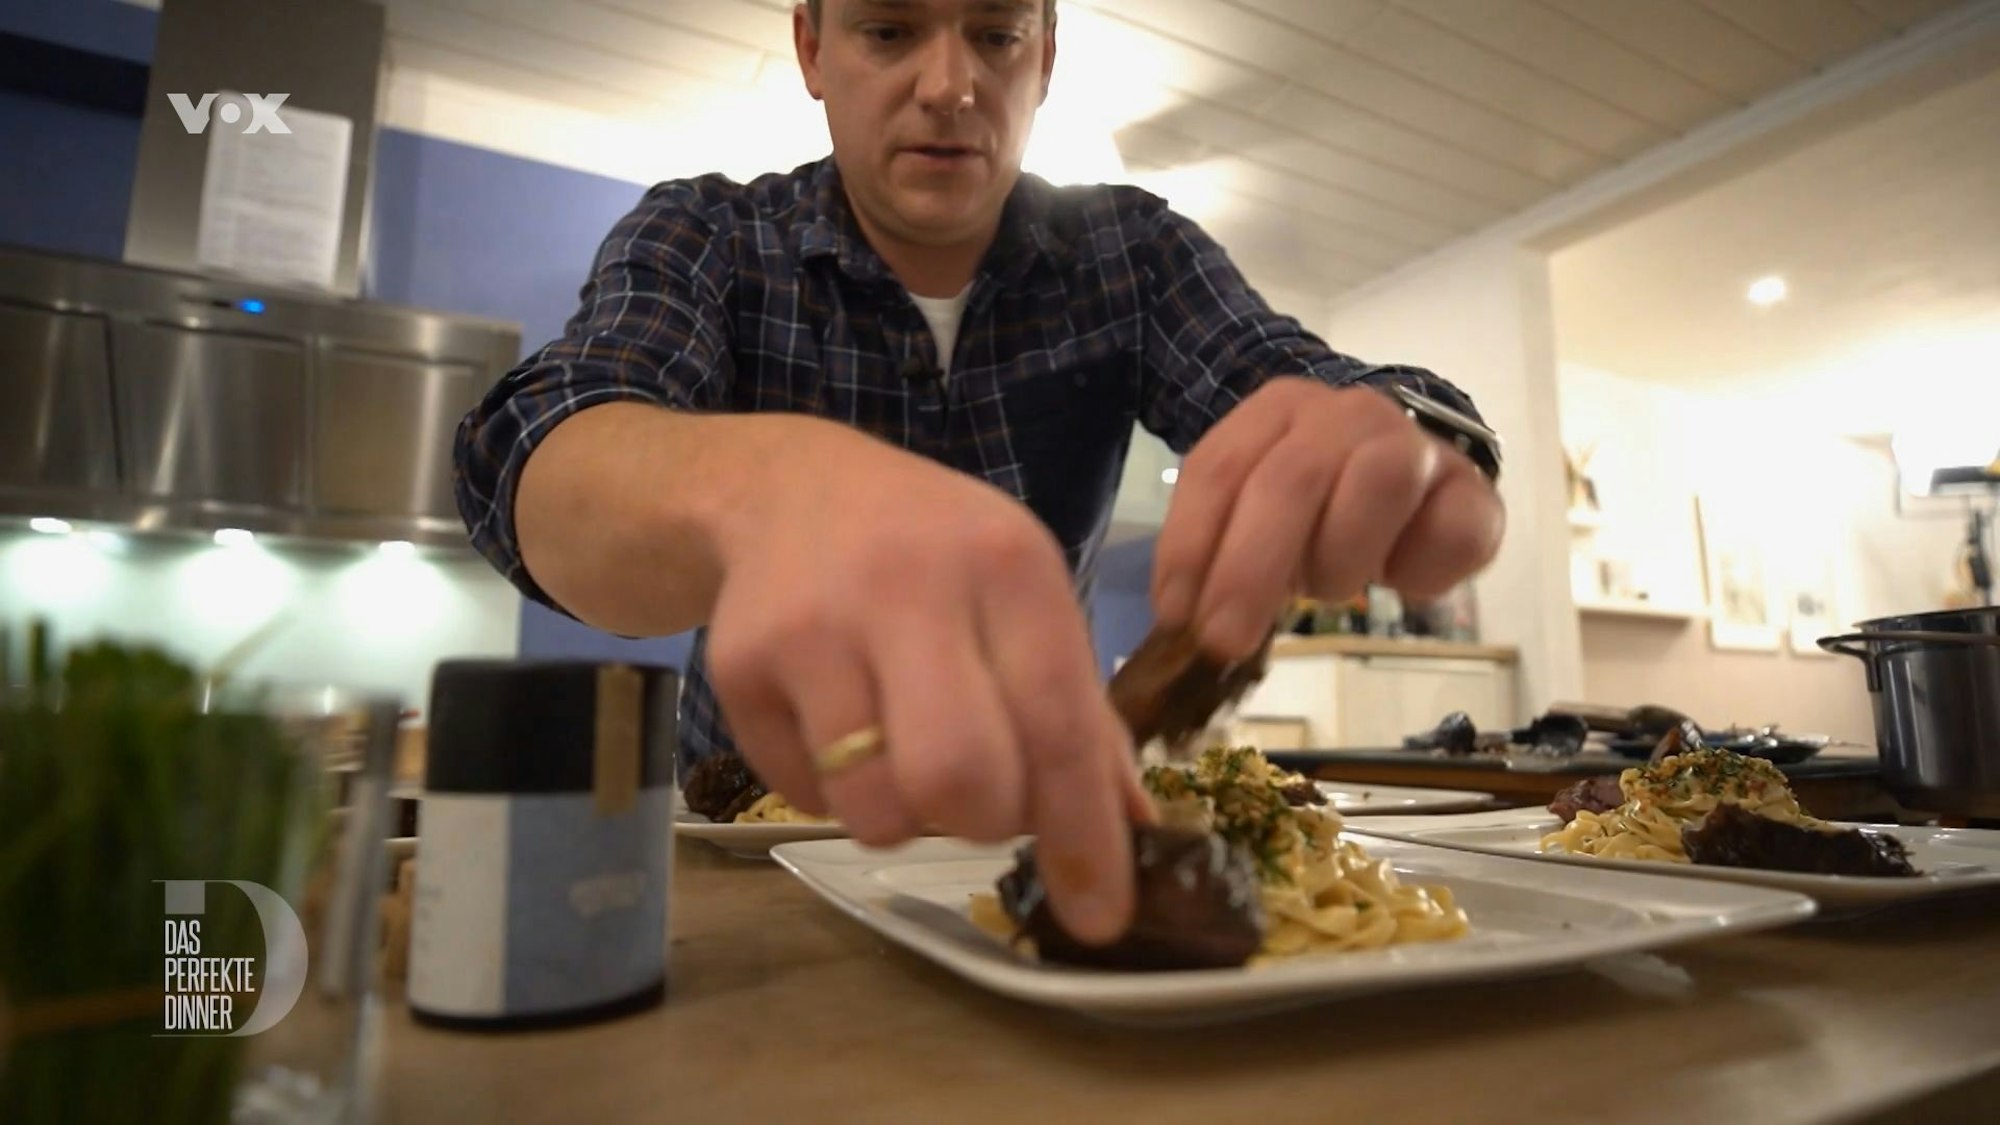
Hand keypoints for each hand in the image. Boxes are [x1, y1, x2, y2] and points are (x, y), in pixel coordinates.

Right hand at [702, 418, 1151, 942]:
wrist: (788, 491)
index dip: (1084, 832)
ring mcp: (813, 625)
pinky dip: (836, 792)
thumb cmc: (935, 556)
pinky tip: (837, 723)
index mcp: (1006, 564)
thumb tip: (1131, 829)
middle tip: (977, 798)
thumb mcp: (1021, 598)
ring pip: (876, 806)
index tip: (1100, 916)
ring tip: (901, 752)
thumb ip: (1079, 712)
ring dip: (904, 815)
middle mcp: (908, 585)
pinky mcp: (738, 665)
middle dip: (981, 822)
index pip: (1058, 720)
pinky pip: (804, 796)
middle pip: (961, 778)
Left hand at [1151, 378, 1504, 658]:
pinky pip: (1450, 531)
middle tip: (1226, 641)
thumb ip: (1217, 553)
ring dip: (1340, 558)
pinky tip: (1400, 581)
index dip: (1191, 544)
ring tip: (1329, 587)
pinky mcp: (1473, 491)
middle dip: (1250, 569)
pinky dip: (1417, 572)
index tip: (1177, 615)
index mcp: (1277, 410)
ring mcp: (1416, 444)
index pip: (1220, 468)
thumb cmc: (1316, 510)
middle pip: (1293, 477)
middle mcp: (1347, 413)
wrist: (1416, 481)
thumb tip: (1179, 622)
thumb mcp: (1254, 520)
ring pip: (1378, 483)